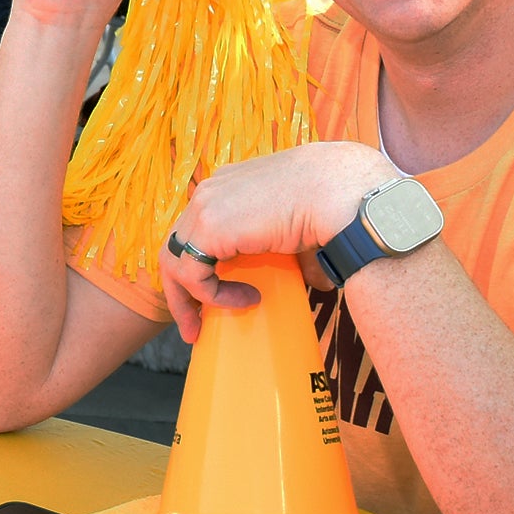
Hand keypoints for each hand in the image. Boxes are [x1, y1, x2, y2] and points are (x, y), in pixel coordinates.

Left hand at [150, 142, 397, 339]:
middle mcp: (210, 192)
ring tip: (204, 327)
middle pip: (175, 245)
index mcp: (227, 186)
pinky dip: (212, 296)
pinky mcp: (209, 227)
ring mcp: (205, 207)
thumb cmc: (331, 203)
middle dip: (179, 289)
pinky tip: (246, 300)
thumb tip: (316, 282)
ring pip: (174, 262)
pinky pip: (192, 274)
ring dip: (187, 300)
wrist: (339, 191)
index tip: (207, 298)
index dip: (198, 265)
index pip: (194, 229)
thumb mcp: (302, 229)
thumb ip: (296, 253)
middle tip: (193, 325)